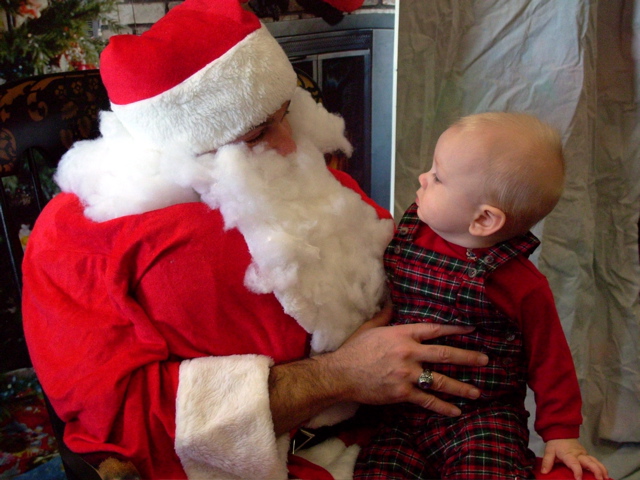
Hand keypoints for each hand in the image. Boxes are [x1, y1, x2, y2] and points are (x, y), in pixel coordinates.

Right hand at [329, 303, 487, 415]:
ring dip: (461, 386)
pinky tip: (456, 411)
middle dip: (468, 357)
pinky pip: (427, 400)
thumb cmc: (354, 349)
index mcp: (402, 334)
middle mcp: (408, 352)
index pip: (434, 330)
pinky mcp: (402, 392)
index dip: (454, 329)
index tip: (471, 330)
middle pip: (444, 354)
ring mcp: (407, 373)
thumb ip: (385, 316)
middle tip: (485, 360)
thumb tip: (393, 302)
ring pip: (441, 380)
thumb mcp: (369, 327)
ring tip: (477, 391)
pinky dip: (443, 407)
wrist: (340, 374)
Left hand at [541, 438, 608, 479]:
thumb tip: (544, 472)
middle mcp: (578, 454)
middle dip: (595, 470)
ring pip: (595, 461)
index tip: (579, 479)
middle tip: (600, 479)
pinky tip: (605, 474)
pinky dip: (601, 467)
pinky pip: (595, 461)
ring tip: (606, 478)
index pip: (574, 463)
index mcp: (568, 454)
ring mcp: (584, 454)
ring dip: (601, 469)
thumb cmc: (556, 443)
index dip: (577, 470)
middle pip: (589, 461)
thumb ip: (547, 461)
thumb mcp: (549, 451)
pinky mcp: (587, 454)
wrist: (561, 432)